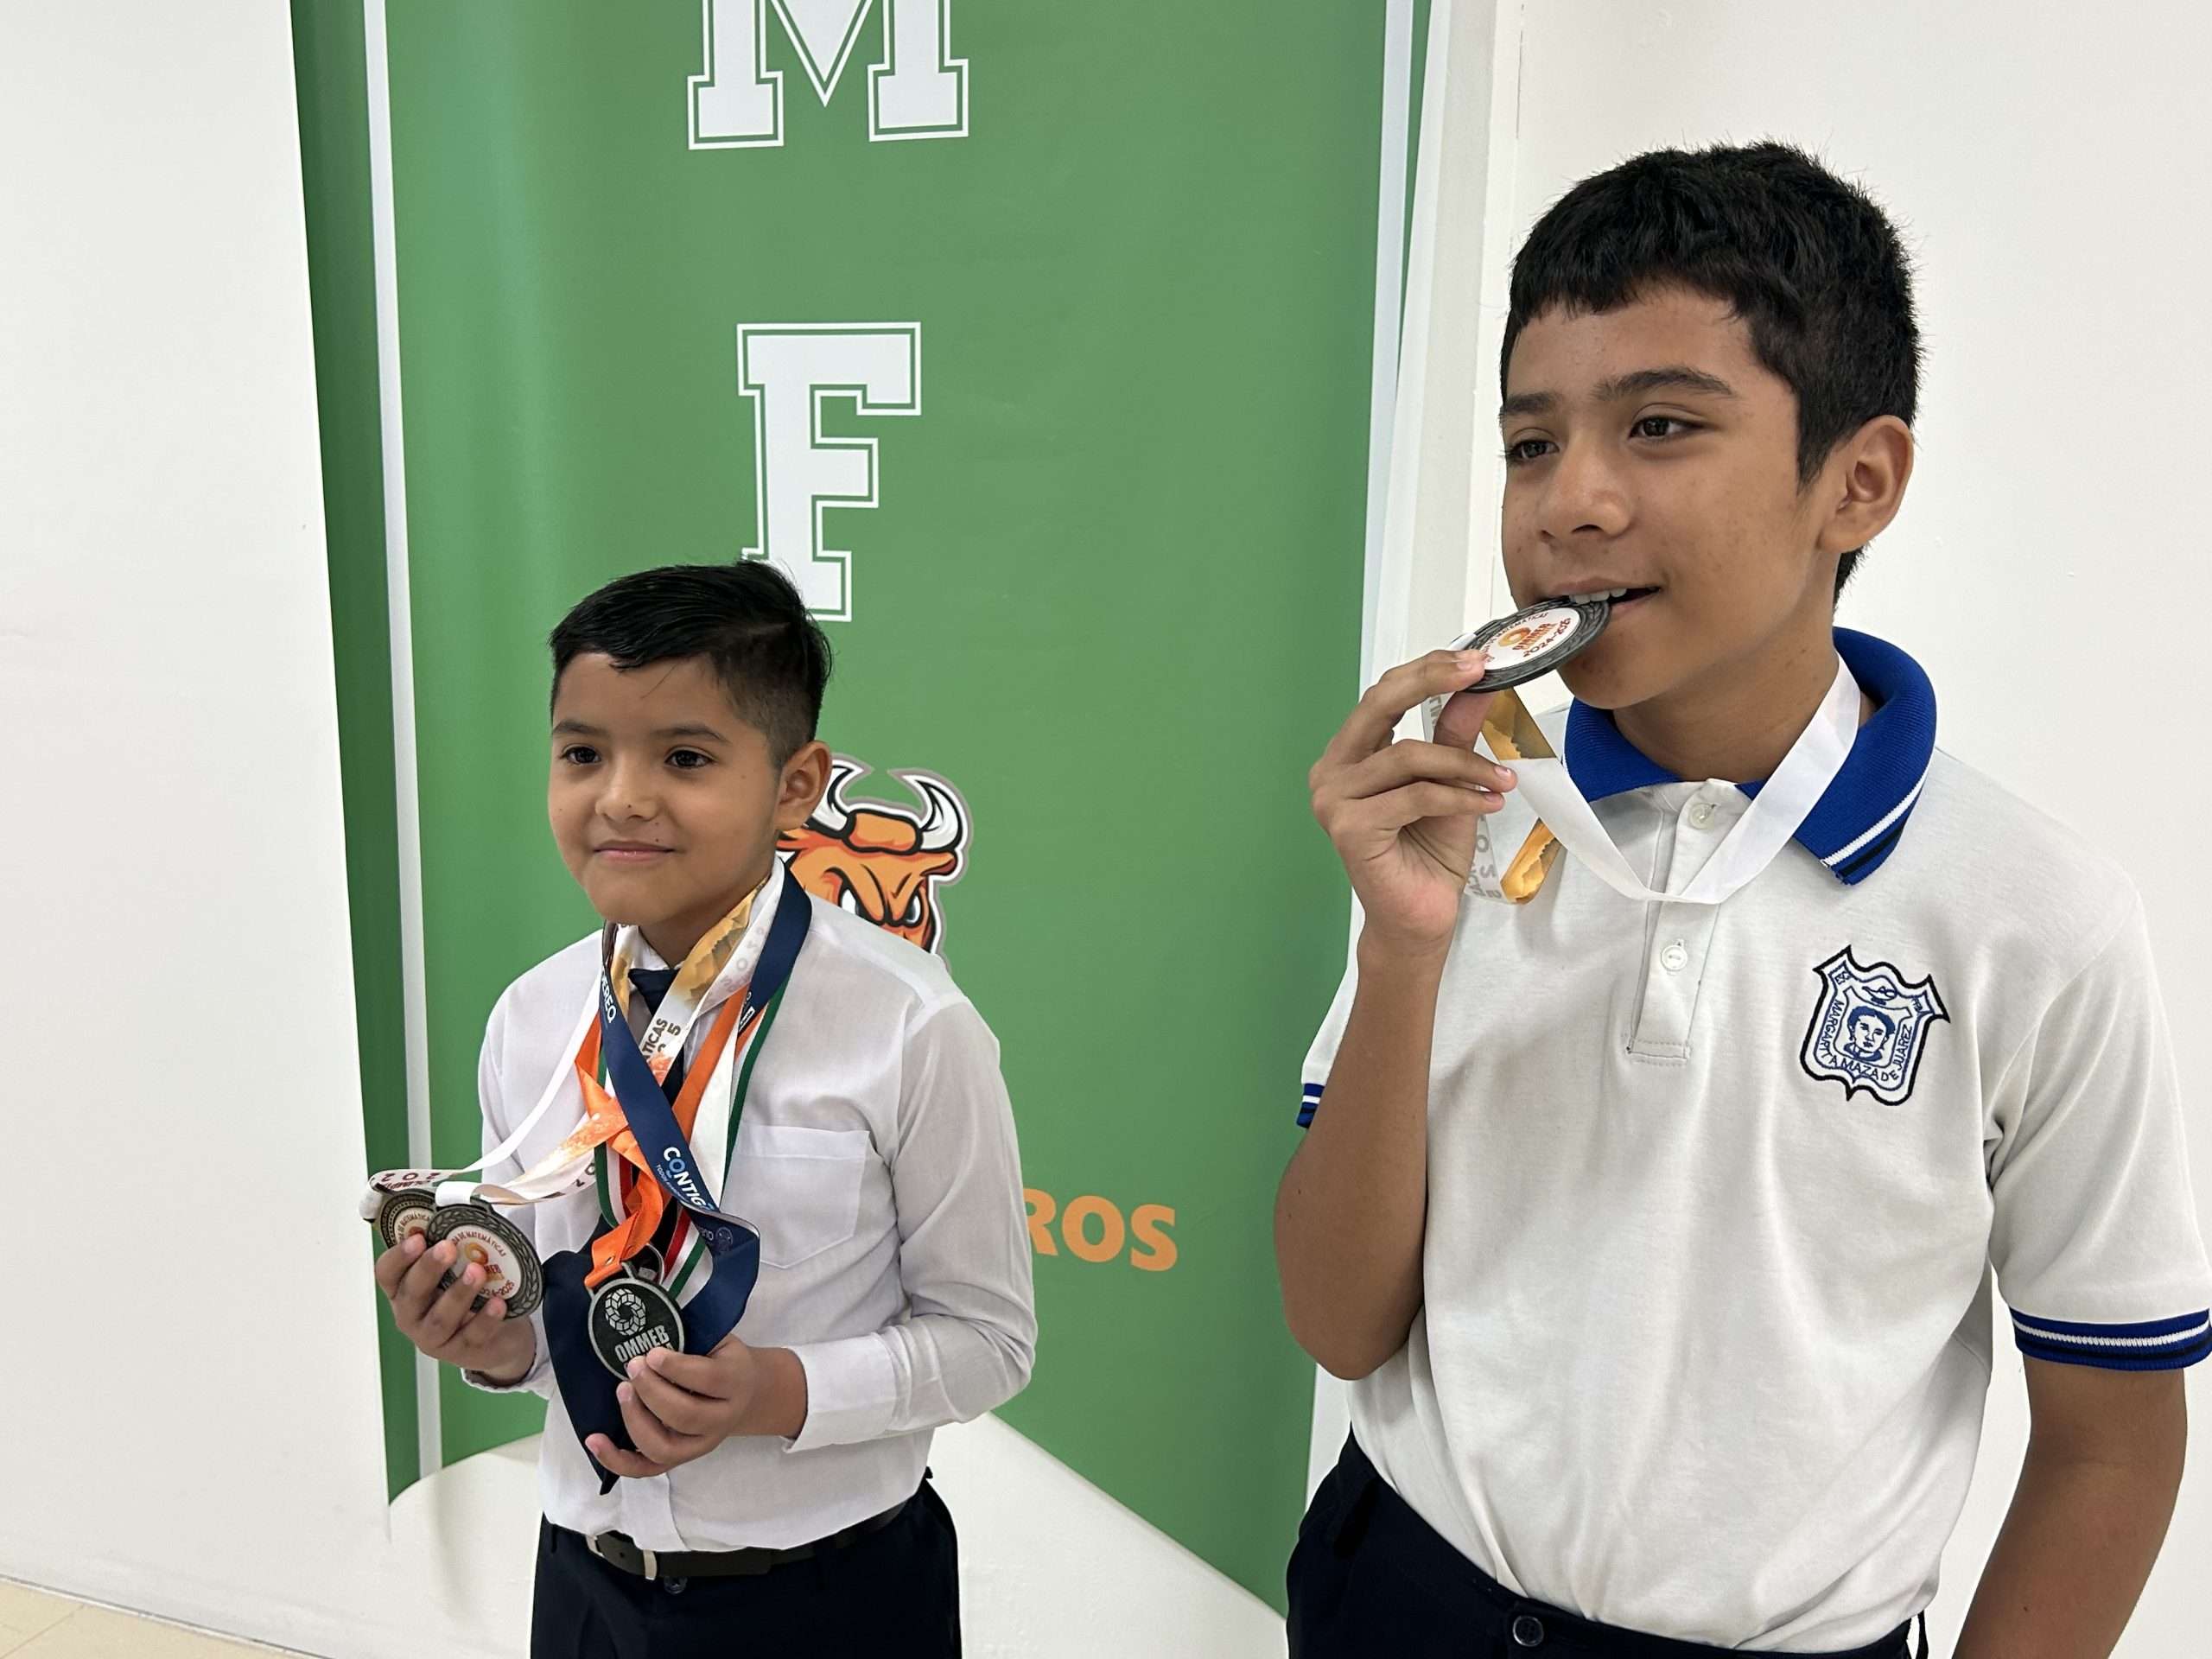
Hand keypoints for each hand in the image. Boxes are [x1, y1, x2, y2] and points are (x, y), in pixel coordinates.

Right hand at [373, 1233, 535, 1382]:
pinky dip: (485, 1319)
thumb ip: (451, 1250)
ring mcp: (434, 1338)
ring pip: (440, 1319)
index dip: (398, 1256)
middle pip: (412, 1294)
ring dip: (458, 1293)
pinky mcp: (461, 1352)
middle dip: (428, 1269)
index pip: (387, 1273)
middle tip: (447, 1248)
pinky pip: (472, 1336)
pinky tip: (499, 1303)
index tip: (417, 1237)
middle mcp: (412, 1315)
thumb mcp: (453, 1272)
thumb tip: (462, 1211)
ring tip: (477, 1272)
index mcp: (403, 1290)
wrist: (496, 1338)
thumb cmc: (468, 1295)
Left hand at [586, 1333, 807, 1477]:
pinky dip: (617, 1460)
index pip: (708, 1380)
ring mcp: (700, 1445)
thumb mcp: (718, 1341)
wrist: (745, 1393)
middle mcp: (722, 1420)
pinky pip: (647, 1469)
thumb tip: (647, 1327)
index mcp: (736, 1383)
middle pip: (685, 1415)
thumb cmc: (722, 1359)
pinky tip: (595, 1440)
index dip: (676, 1368)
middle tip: (632, 1367)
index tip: (652, 1353)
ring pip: (664, 1447)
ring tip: (622, 1391)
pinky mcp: (679, 1459)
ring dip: (635, 1420)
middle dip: (651, 1391)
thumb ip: (692, 1337)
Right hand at [1309, 649, 1512, 955]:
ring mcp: (1333, 801)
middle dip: (1432, 682)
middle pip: (1379, 705)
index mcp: (1349, 755)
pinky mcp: (1349, 830)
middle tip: (1481, 672)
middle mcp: (1331, 772)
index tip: (1475, 659)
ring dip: (1464, 763)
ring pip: (1407, 755)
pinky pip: (1415, 796)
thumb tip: (1477, 684)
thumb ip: (1454, 734)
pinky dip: (1460, 795)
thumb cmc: (1429, 853)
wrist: (1420, 919)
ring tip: (1501, 779)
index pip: (1382, 695)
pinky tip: (1489, 803)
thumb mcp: (1451, 780)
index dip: (1426, 671)